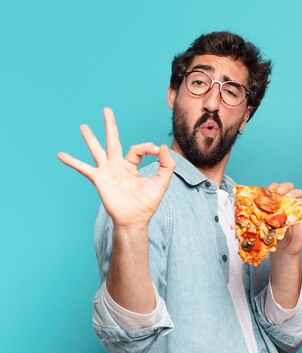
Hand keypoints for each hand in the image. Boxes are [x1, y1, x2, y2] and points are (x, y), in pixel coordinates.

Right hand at [57, 107, 174, 226]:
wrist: (135, 219)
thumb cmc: (147, 203)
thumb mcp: (162, 182)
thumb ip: (166, 164)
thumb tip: (162, 147)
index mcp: (131, 166)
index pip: (138, 148)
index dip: (148, 147)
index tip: (156, 150)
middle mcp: (118, 166)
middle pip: (113, 140)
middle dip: (110, 125)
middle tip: (106, 110)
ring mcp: (107, 171)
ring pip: (97, 150)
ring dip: (90, 138)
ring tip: (83, 126)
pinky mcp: (99, 179)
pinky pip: (83, 168)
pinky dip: (71, 161)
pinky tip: (60, 155)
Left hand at [268, 182, 301, 257]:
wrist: (284, 247)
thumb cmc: (276, 233)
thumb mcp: (268, 220)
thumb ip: (265, 210)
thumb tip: (256, 202)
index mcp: (280, 200)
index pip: (278, 187)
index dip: (275, 187)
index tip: (269, 191)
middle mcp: (290, 201)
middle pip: (290, 187)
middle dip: (284, 187)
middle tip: (279, 193)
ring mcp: (299, 206)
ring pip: (299, 193)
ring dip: (293, 194)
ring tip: (287, 199)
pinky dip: (301, 204)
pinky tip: (294, 208)